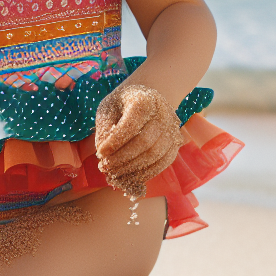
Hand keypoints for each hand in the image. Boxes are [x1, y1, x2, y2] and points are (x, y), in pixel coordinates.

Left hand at [95, 84, 182, 198]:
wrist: (146, 98)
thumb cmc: (122, 104)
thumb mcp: (108, 109)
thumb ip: (104, 128)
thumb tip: (102, 154)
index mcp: (144, 100)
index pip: (130, 125)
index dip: (115, 142)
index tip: (100, 153)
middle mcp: (163, 113)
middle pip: (144, 142)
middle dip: (122, 159)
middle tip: (104, 168)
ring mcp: (172, 128)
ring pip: (155, 155)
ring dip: (132, 169)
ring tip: (114, 174)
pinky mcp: (176, 143)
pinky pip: (163, 162)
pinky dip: (146, 173)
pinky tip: (129, 176)